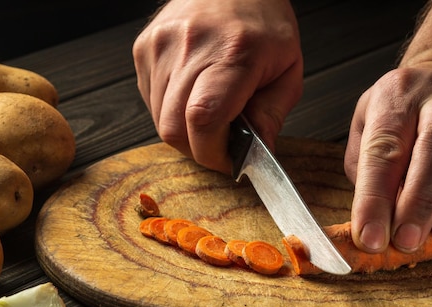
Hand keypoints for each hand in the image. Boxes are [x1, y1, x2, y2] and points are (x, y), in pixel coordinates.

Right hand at [133, 0, 302, 172]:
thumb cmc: (264, 21)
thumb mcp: (288, 69)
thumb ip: (272, 116)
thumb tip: (256, 157)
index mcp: (232, 52)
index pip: (204, 120)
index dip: (213, 153)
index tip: (229, 160)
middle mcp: (189, 47)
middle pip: (174, 129)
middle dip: (199, 149)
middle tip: (222, 140)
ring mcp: (160, 46)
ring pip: (160, 121)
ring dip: (185, 131)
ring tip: (210, 110)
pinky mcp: (143, 49)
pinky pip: (151, 102)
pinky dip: (172, 111)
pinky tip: (192, 94)